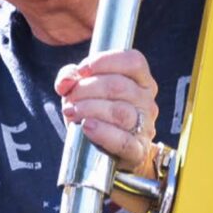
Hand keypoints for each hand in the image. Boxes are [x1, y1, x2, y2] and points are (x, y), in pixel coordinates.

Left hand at [55, 47, 159, 172]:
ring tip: (71, 112)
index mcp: (140, 80)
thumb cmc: (95, 114)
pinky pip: (124, 141)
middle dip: (87, 88)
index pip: (133, 61)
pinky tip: (87, 126)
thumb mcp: (81, 90)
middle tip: (70, 98)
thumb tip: (65, 81)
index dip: (106, 61)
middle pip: (120, 86)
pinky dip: (103, 133)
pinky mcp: (138, 150)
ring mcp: (146, 126)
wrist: (101, 151)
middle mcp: (147, 101)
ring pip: (121, 112)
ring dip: (90, 109)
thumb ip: (71, 77)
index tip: (82, 70)